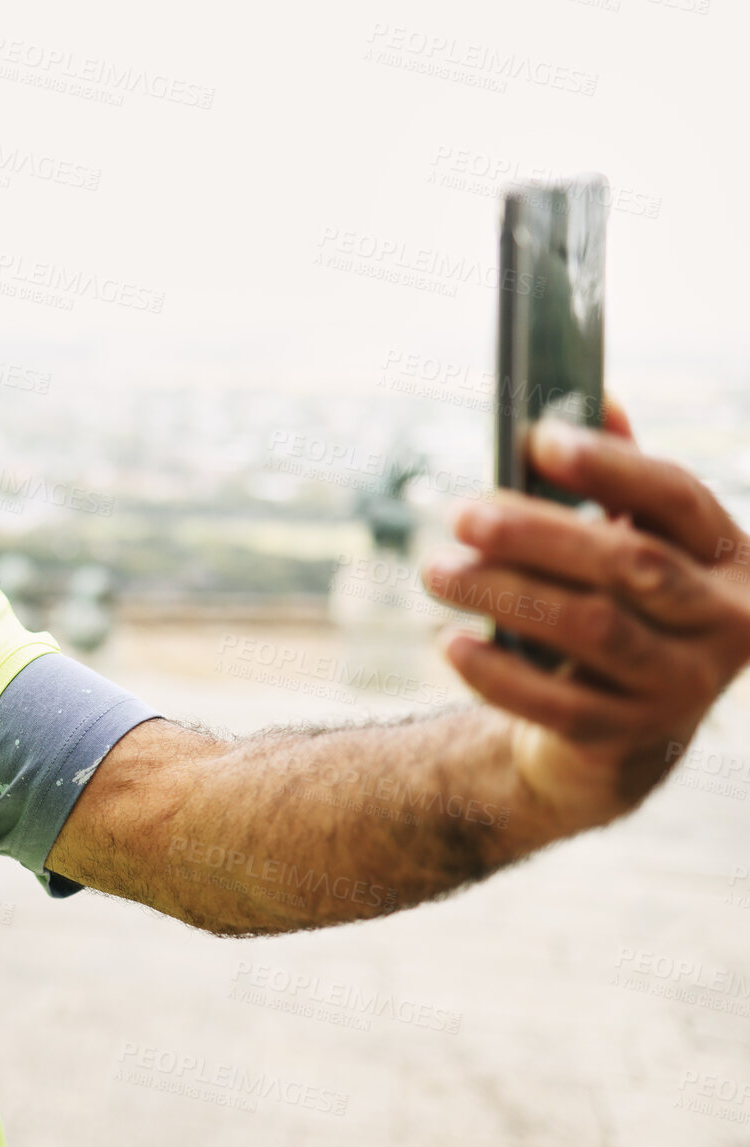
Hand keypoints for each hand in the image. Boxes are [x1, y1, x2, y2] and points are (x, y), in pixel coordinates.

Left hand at [420, 397, 749, 837]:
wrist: (620, 735)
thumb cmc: (619, 610)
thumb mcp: (632, 545)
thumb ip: (618, 480)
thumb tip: (594, 397)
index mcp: (729, 557)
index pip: (676, 497)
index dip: (609, 465)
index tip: (537, 439)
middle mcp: (726, 621)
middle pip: (629, 564)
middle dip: (537, 534)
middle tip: (460, 513)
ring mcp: (685, 685)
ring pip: (592, 630)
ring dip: (504, 594)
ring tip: (437, 570)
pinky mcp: (630, 737)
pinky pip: (559, 704)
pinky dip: (498, 673)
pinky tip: (449, 643)